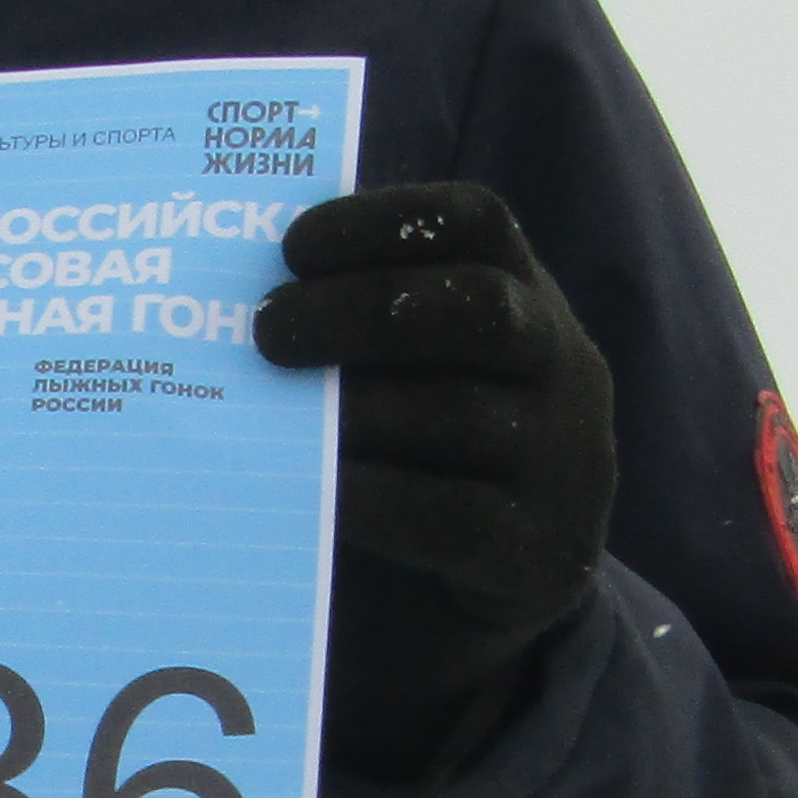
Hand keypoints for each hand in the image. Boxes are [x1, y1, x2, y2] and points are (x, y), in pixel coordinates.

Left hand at [252, 182, 616, 778]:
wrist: (503, 575)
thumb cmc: (429, 443)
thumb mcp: (421, 365)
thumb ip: (361, 317)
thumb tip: (233, 286)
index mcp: (530, 295)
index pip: (479, 222)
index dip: (383, 221)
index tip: (292, 247)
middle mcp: (564, 367)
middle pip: (480, 307)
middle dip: (361, 310)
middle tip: (265, 331)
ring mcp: (563, 462)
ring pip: (462, 415)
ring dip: (354, 409)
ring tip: (271, 412)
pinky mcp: (540, 552)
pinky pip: (449, 517)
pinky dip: (367, 497)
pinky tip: (305, 485)